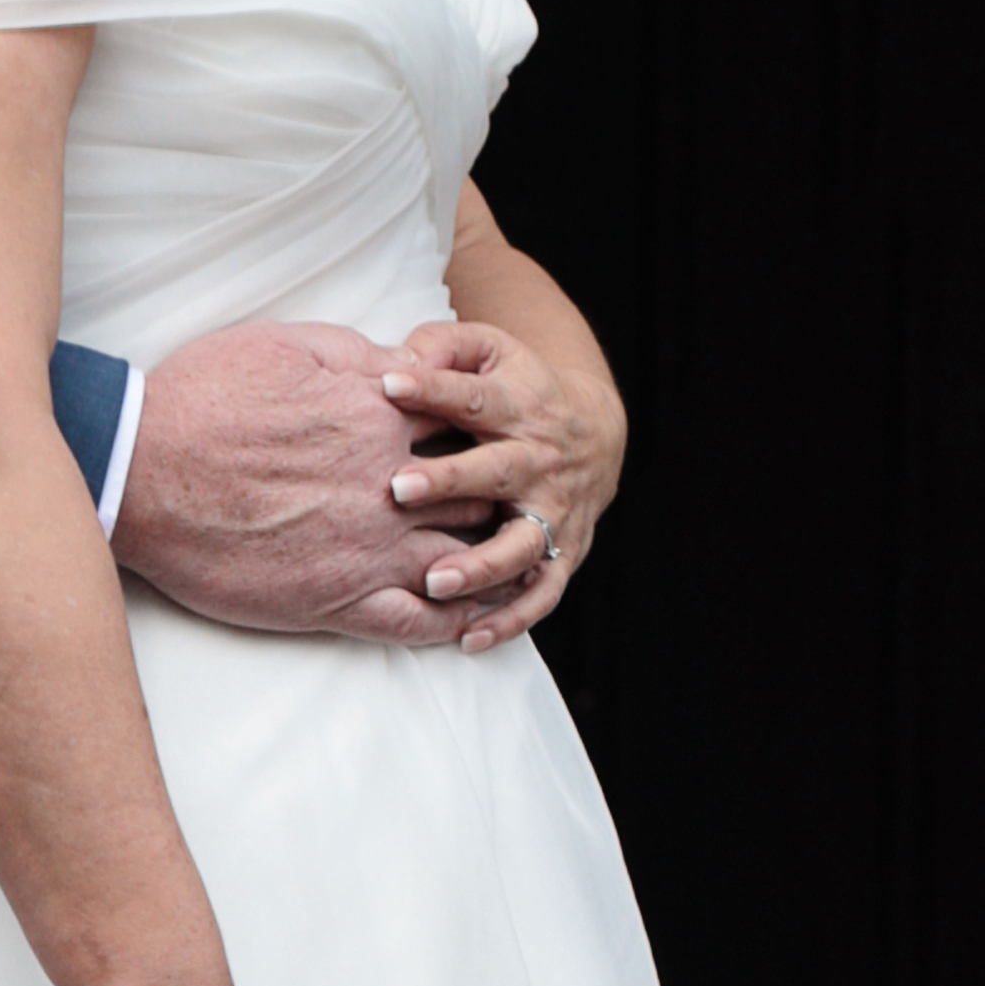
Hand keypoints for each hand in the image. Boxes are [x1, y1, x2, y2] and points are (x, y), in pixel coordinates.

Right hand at [114, 321, 499, 652]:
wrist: (139, 471)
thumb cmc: (202, 399)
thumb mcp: (286, 344)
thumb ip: (358, 354)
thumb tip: (406, 363)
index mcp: (380, 418)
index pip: (459, 425)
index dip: (474, 432)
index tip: (480, 439)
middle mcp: (389, 487)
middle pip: (474, 493)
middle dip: (493, 496)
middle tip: (510, 502)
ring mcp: (368, 550)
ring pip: (463, 560)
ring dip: (490, 562)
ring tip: (509, 563)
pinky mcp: (337, 602)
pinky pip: (419, 622)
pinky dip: (454, 624)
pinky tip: (469, 621)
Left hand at [379, 317, 623, 650]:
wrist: (596, 429)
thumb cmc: (517, 388)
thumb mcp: (489, 351)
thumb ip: (444, 347)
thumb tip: (397, 359)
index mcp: (518, 407)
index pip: (473, 397)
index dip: (432, 389)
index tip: (387, 384)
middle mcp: (540, 460)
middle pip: (497, 471)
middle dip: (450, 481)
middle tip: (399, 490)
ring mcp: (554, 511)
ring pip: (521, 544)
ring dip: (480, 565)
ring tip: (434, 581)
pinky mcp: (564, 553)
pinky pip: (541, 594)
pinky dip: (510, 619)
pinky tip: (469, 638)